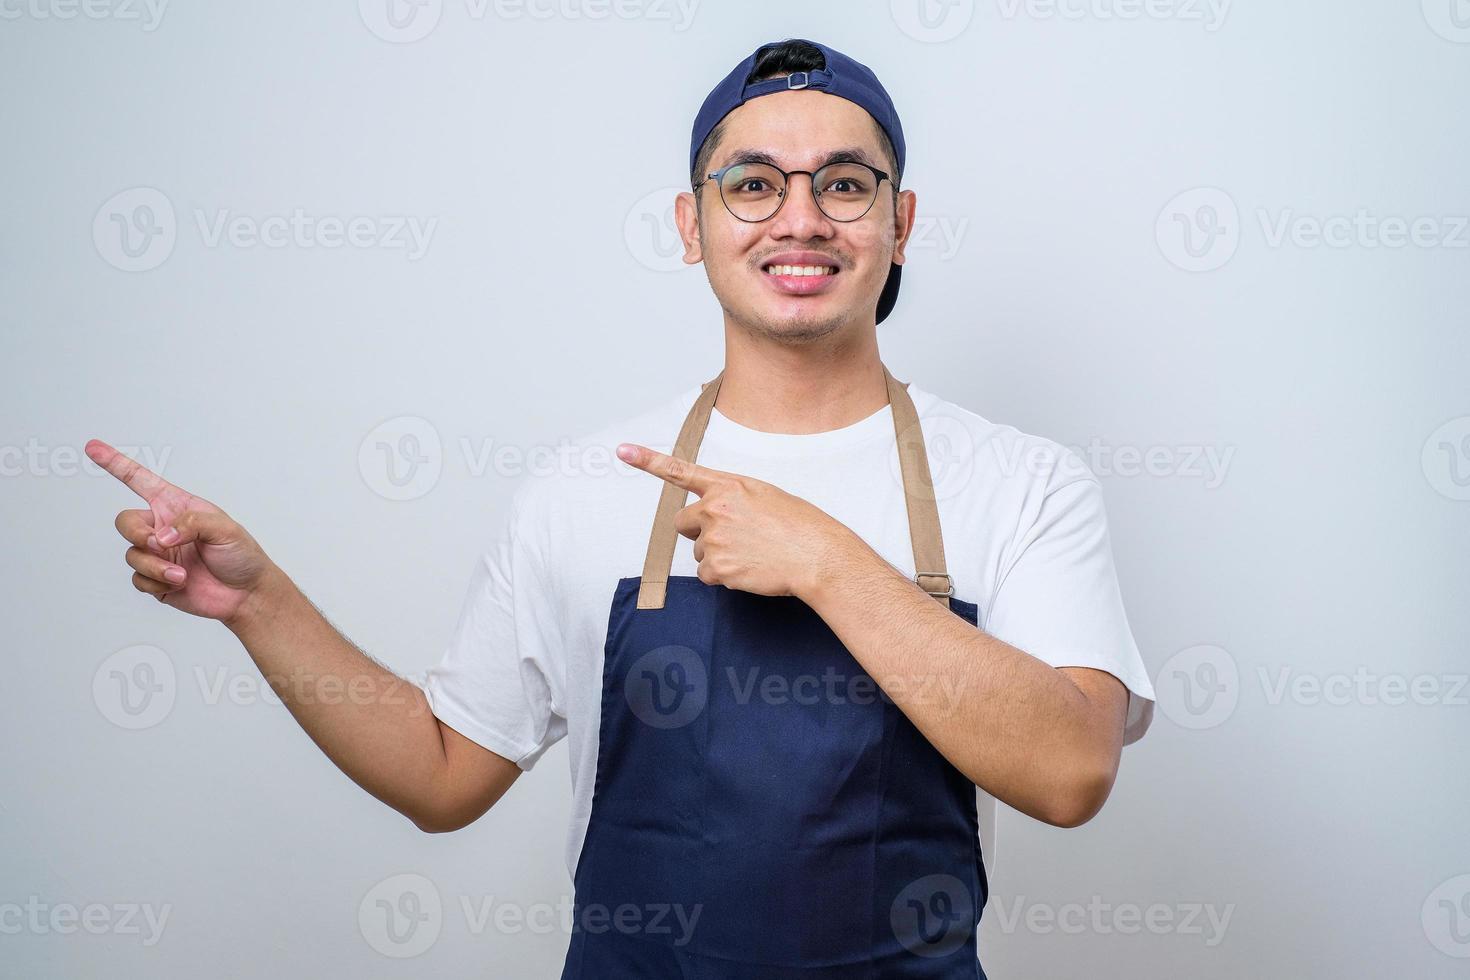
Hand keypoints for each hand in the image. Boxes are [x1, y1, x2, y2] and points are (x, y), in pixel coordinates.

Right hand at [86, 439, 276, 624]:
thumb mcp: (225, 529)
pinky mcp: (156, 579)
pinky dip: (156, 582)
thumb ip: (191, 524)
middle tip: (159, 545)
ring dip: (155, 565)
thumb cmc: (241, 555)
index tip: (93, 448)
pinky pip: (138, 579)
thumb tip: (161, 537)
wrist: (247, 594)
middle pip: (125, 522)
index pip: (141, 481)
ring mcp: (158, 555)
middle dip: (136, 534)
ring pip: (132, 554)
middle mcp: (163, 528)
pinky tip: (179, 584)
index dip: (116, 464)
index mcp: (177, 506)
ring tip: (182, 574)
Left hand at [616, 442, 858, 600]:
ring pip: (698, 553)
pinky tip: (749, 569)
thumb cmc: (800, 526)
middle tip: (731, 538)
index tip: (622, 451)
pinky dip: (724, 577)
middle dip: (699, 533)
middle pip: (683, 524)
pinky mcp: (717, 567)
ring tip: (752, 554)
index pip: (680, 471)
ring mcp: (713, 539)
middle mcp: (715, 509)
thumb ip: (735, 499)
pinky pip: (708, 576)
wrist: (817, 555)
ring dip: (718, 556)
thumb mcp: (766, 495)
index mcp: (728, 486)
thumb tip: (718, 516)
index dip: (647, 460)